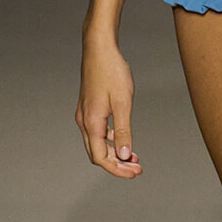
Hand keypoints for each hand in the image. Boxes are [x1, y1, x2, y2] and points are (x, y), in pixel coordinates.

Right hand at [76, 30, 141, 178]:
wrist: (99, 48)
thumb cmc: (111, 72)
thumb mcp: (122, 103)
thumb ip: (123, 131)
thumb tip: (123, 156)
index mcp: (91, 123)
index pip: (101, 158)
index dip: (118, 170)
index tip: (135, 172)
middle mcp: (84, 121)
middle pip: (97, 154)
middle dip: (117, 165)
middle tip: (137, 168)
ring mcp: (84, 114)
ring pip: (96, 144)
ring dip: (113, 153)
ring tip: (134, 157)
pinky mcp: (88, 108)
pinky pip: (96, 132)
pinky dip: (109, 140)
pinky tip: (123, 139)